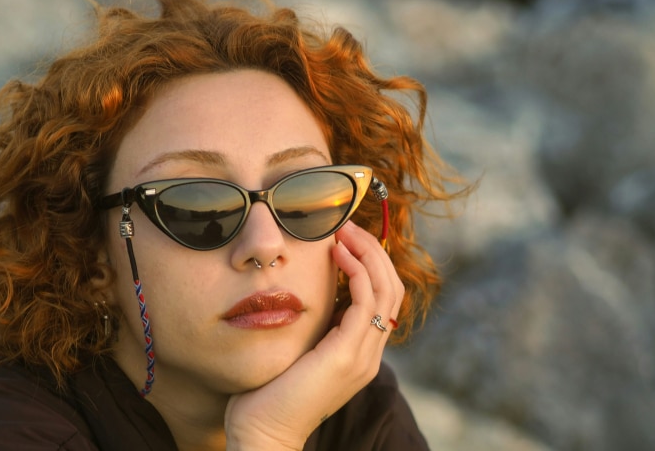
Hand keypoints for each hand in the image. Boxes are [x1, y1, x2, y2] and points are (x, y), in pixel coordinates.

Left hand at [223, 221, 403, 449]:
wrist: (263, 432)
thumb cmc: (267, 394)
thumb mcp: (295, 351)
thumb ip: (308, 328)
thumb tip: (299, 294)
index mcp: (360, 352)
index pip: (382, 298)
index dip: (370, 263)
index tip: (345, 238)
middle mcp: (369, 353)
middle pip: (391, 289)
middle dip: (373, 251)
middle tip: (347, 225)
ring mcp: (362, 355)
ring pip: (385, 290)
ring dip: (367, 254)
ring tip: (343, 231)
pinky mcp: (348, 355)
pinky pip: (366, 302)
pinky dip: (356, 271)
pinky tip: (337, 254)